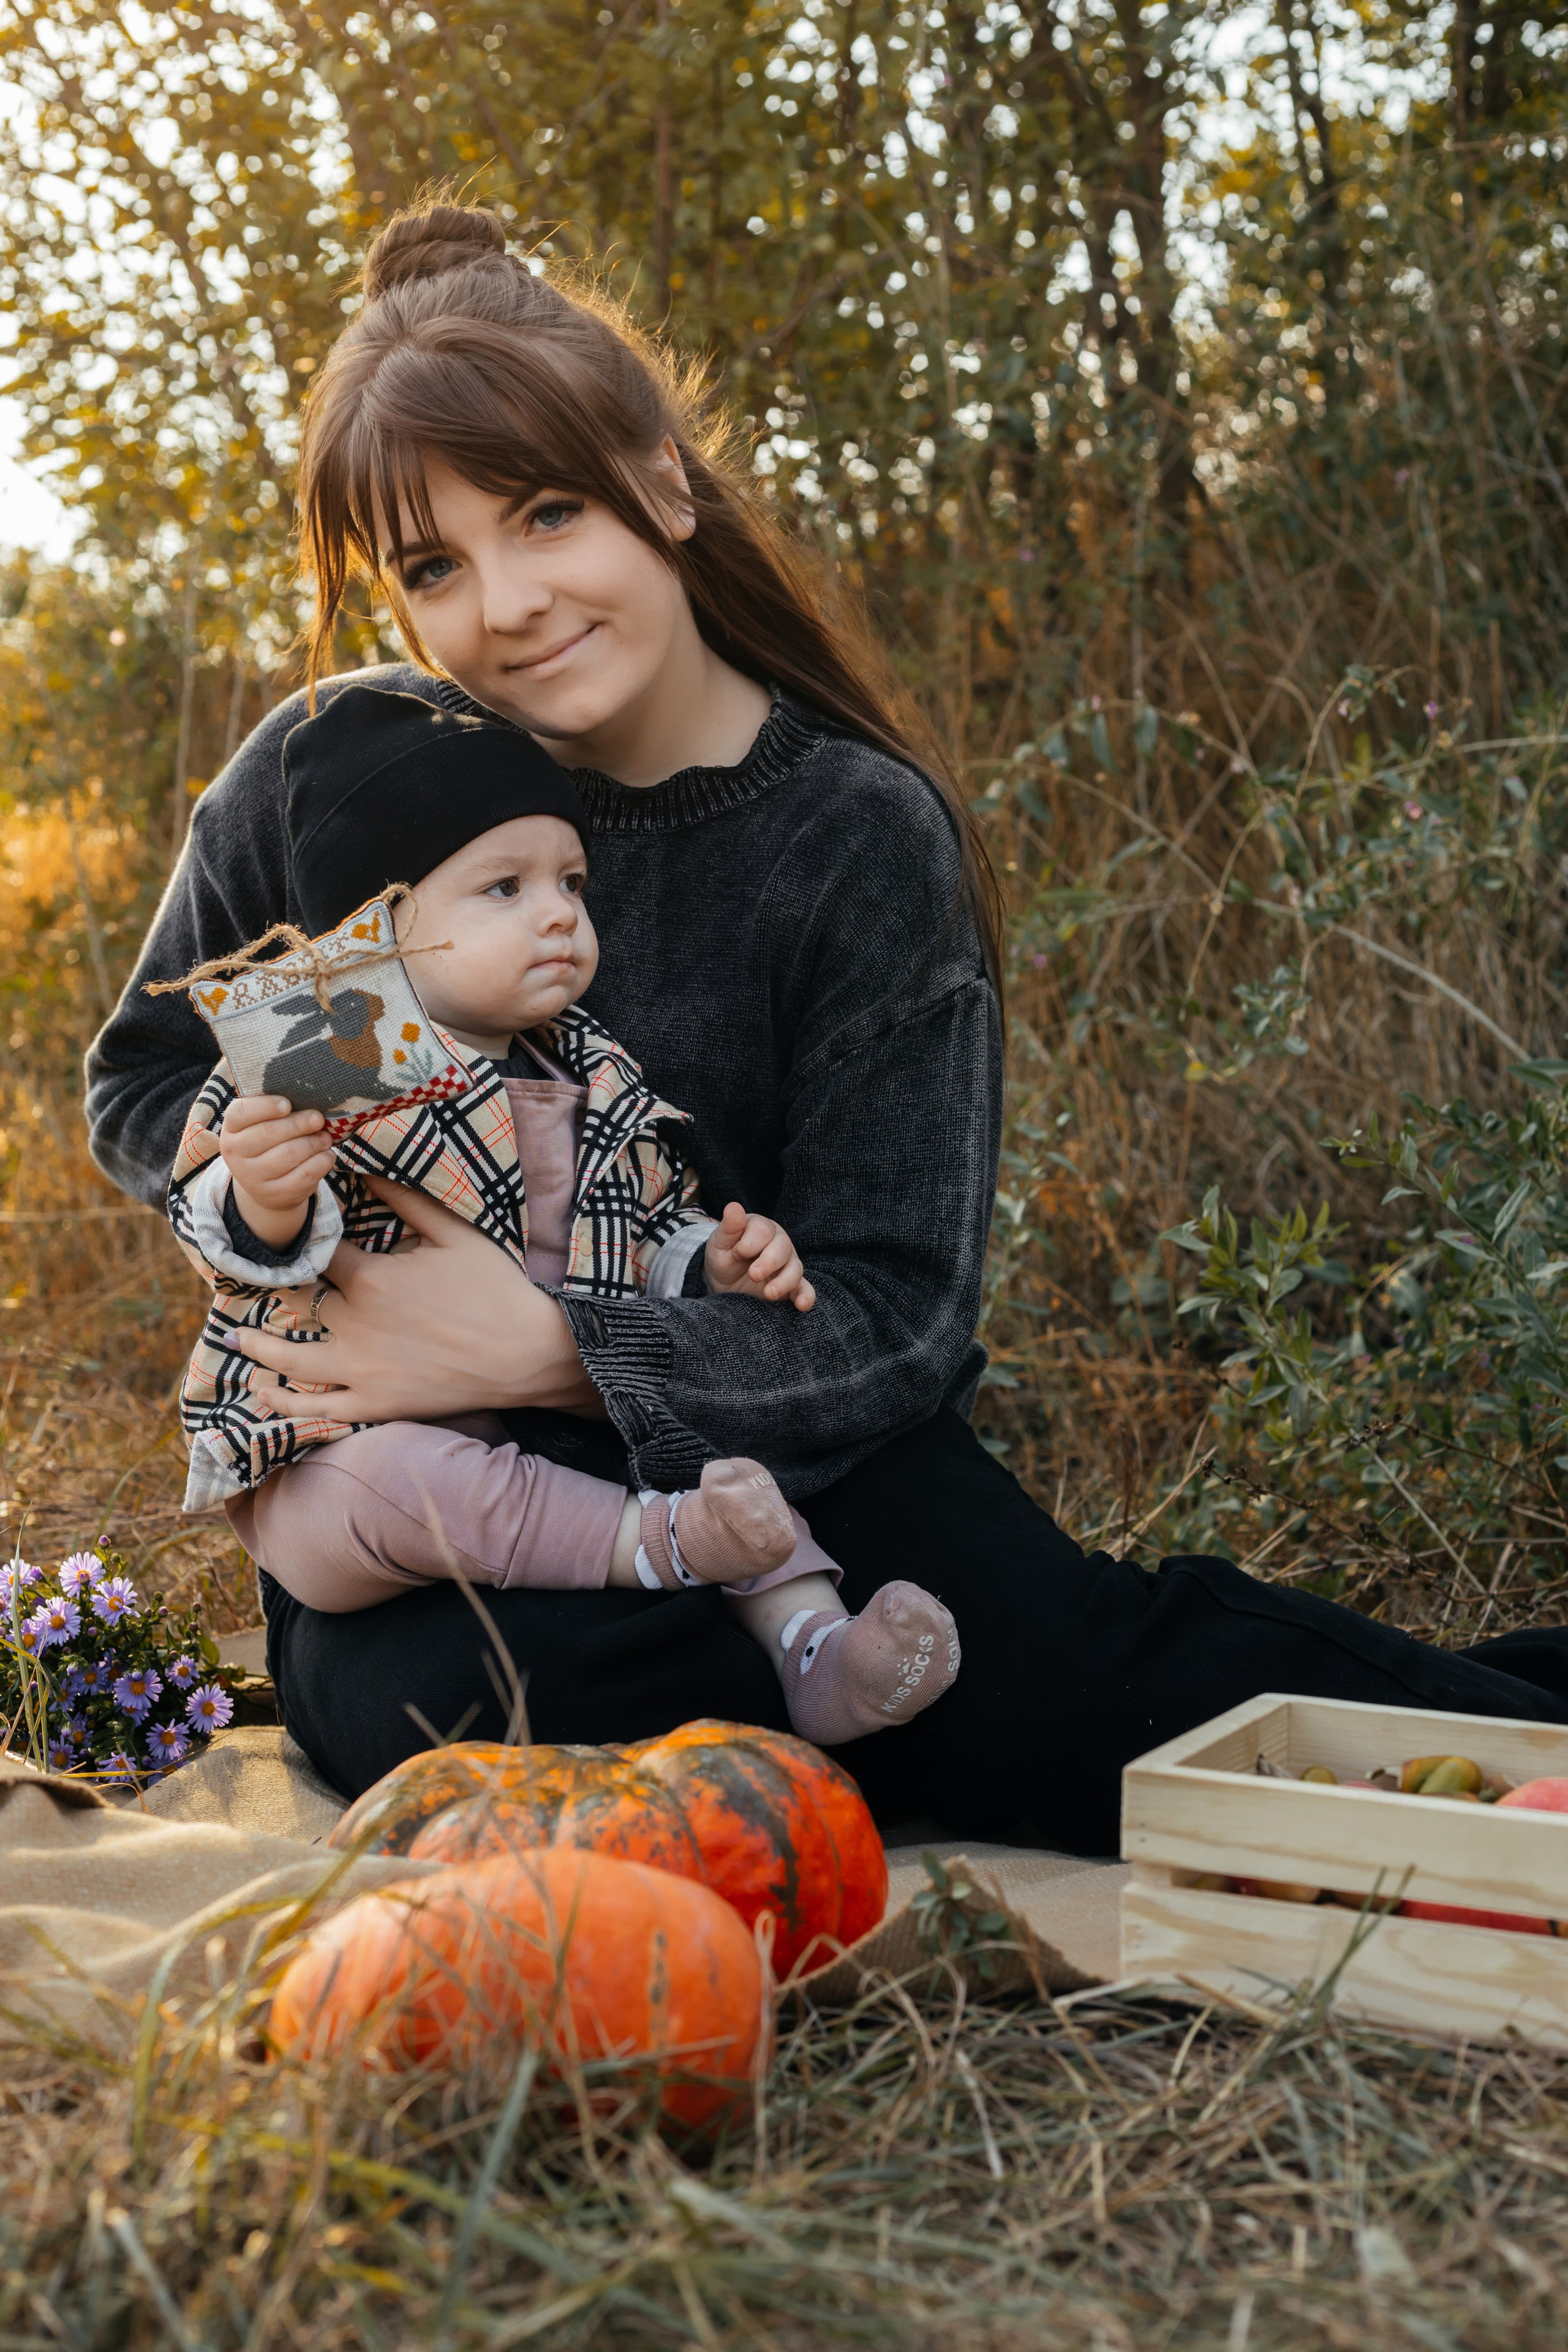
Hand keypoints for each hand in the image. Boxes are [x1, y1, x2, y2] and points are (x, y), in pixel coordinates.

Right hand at [220, 1093, 333, 1249]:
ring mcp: (253, 1178)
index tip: (287, 1104)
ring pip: (289, 1154)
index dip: (265, 1106)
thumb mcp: (261, 1123)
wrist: (265, 1185)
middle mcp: (236, 1154)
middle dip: (300, 1124)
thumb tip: (305, 1093)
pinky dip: (321, 1162)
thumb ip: (273, 1108)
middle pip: (270, 1133)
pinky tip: (327, 1155)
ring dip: (314, 1143)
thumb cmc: (268, 1142)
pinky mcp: (274, 1195)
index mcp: (231, 1129)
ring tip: (325, 1137)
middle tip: (318, 1118)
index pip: (241, 1113)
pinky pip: (304, 1176)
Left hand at [223, 1177, 606, 1422]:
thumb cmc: (496, 1288)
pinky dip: (285, 1404)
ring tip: (237, 1337)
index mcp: (373, 1278)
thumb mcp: (454, 1233)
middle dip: (273, 1289)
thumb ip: (406, 1200)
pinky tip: (264, 1393)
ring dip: (258, 1347)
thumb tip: (364, 1170)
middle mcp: (356, 1324)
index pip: (319, 1253)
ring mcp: (362, 1368)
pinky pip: (317, 1409)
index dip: (303, 1241)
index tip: (292, 1234)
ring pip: (290, 1359)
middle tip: (248, 1281)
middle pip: (296, 1302)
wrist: (529, 1352)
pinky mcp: (374, 1403)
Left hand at [704, 1200, 815, 1310]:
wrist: (723, 1283)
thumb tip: (733, 1206)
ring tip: (769, 1294)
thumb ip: (729, 1227)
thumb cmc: (723, 1257)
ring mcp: (788, 1264)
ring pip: (796, 1269)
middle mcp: (779, 1243)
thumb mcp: (719, 1243)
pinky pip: (805, 1289)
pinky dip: (806, 1297)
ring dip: (784, 1281)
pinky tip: (801, 1305)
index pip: (763, 1230)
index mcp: (762, 1228)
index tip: (735, 1253)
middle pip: (783, 1248)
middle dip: (769, 1262)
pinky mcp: (792, 1285)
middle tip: (753, 1274)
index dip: (749, 1244)